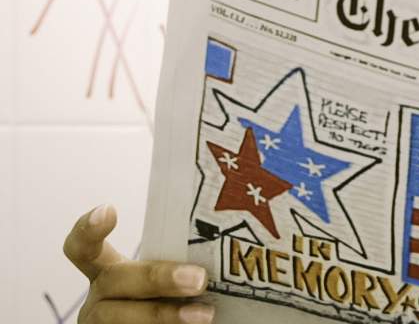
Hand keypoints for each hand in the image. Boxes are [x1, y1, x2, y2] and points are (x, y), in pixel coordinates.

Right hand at [64, 204, 214, 322]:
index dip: (89, 229)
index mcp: (108, 273)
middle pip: (115, 281)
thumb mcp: (169, 278)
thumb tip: (231, 247)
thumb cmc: (171, 297)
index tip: (109, 209)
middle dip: (156, 277)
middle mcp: (100, 298)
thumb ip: (183, 262)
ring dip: (163, 315)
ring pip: (120, 317)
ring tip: (204, 316)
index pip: (84, 248)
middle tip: (199, 279)